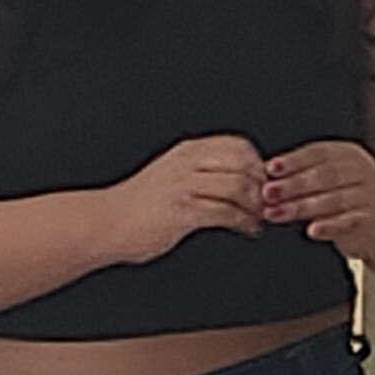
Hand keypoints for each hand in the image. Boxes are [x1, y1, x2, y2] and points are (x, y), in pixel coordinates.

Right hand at [97, 135, 268, 265]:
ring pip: (239, 187)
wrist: (102, 224)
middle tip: (271, 201)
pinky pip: (226, 213)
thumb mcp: (172, 174)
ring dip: (257, 206)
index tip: (267, 180)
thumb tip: (240, 176)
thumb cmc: (137, 206)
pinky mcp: (182, 211)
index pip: (238, 145)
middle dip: (263, 185)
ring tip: (261, 218)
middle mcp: (188, 163)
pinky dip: (244, 222)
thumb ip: (201, 170)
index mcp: (188, 151)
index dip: (258, 163)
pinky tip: (248, 229)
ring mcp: (184, 186)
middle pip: (244, 164)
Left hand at [259, 142, 374, 258]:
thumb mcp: (326, 174)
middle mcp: (361, 171)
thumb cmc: (342, 191)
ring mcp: (368, 195)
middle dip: (294, 185)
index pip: (319, 153)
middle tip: (267, 193)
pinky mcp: (370, 219)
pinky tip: (312, 230)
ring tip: (275, 214)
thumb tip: (264, 174)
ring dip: (301, 207)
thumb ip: (301, 172)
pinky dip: (330, 226)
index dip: (294, 161)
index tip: (271, 168)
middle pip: (326, 176)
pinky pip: (349, 222)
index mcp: (347, 154)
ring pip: (334, 199)